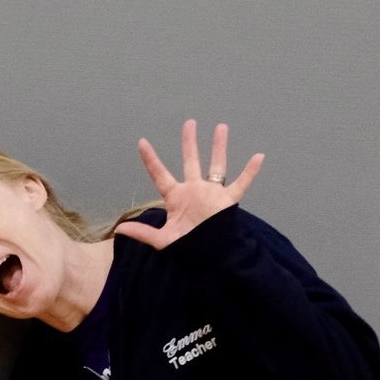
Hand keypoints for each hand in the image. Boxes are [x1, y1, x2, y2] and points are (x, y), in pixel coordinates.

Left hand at [114, 119, 263, 249]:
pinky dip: (250, 172)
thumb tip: (121, 229)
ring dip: (219, 147)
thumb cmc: (186, 248)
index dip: (151, 160)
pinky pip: (241, 183)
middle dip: (189, 143)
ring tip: (221, 127)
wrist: (209, 256)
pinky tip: (259, 157)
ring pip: (216, 166)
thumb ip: (143, 233)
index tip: (142, 142)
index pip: (160, 175)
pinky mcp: (227, 201)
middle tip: (189, 123)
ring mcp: (212, 194)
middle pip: (191, 161)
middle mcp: (194, 191)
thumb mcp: (163, 240)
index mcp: (176, 198)